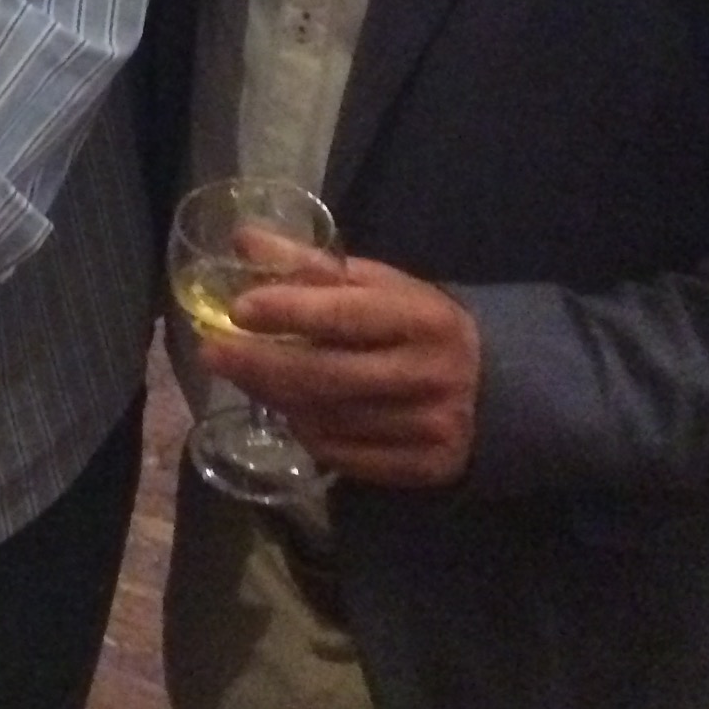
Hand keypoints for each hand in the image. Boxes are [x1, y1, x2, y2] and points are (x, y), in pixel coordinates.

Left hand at [201, 251, 481, 487]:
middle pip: (327, 376)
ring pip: (328, 418)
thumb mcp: (377, 284)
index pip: (345, 315)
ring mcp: (429, 428)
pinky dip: (308, 433)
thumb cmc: (417, 324)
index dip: (288, 311)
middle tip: (211, 352)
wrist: (497, 388)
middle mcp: (429, 376)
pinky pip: (342, 455)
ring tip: (246, 376)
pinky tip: (294, 412)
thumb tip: (242, 239)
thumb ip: (310, 265)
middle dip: (259, 364)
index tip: (237, 308)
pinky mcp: (423, 469)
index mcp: (422, 319)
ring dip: (276, 398)